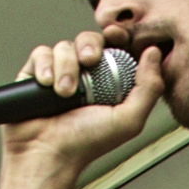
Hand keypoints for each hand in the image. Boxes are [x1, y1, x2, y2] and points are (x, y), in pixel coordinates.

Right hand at [1, 28, 163, 171]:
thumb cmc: (87, 144)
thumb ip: (148, 87)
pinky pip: (41, 53)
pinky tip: (47, 85)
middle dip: (90, 45)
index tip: (115, 35)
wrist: (47, 153)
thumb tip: (153, 53)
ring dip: (66, 67)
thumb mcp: (129, 120)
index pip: (114, 47)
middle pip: (89, 39)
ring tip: (64, 93)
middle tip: (89, 61)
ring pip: (64, 46)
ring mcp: (59, 74)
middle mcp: (84, 76)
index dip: (116, 36)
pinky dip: (44, 66)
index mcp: (108, 83)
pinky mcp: (35, 74)